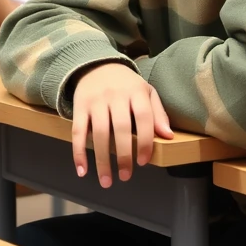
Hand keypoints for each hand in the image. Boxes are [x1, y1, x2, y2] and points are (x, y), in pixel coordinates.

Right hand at [70, 63, 172, 187]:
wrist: (95, 64)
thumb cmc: (126, 85)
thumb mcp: (146, 91)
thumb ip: (158, 112)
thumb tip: (168, 136)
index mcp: (135, 92)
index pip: (143, 117)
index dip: (145, 141)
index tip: (143, 162)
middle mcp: (115, 95)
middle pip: (120, 128)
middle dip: (123, 156)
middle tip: (126, 177)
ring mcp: (95, 101)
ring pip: (98, 133)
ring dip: (102, 160)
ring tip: (107, 181)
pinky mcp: (79, 106)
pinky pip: (77, 131)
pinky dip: (78, 152)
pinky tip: (82, 170)